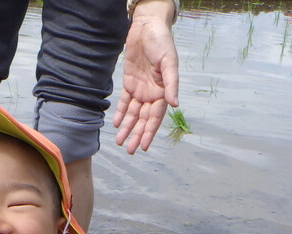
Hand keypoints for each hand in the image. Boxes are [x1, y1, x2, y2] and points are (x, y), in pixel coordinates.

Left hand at [113, 1, 179, 154]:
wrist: (147, 26)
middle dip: (136, 134)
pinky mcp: (129, 82)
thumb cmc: (161, 42)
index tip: (144, 146)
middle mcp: (152, 93)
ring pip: (132, 113)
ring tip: (120, 141)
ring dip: (127, 127)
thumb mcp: (169, 62)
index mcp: (163, 91)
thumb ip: (171, 84)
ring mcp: (140, 89)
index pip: (155, 117)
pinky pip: (124, 102)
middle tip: (129, 150)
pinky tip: (116, 124)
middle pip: (143, 119)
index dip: (149, 132)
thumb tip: (175, 105)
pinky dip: (120, 113)